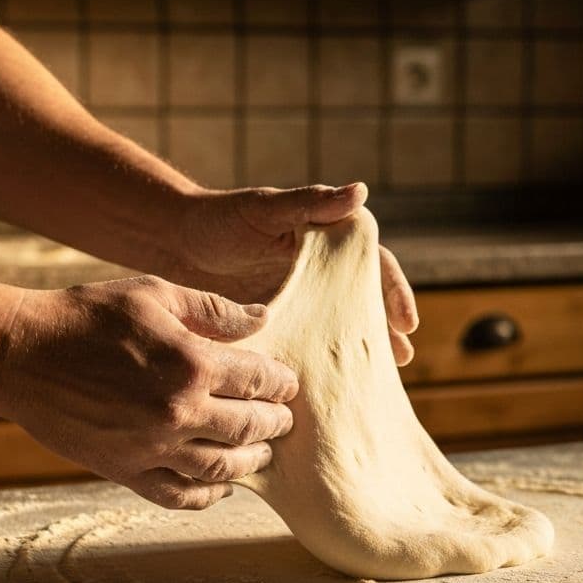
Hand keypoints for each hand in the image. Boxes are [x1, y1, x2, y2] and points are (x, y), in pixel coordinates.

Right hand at [0, 276, 297, 508]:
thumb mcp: (155, 294)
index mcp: (191, 363)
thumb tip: (263, 318)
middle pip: (248, 426)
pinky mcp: (124, 470)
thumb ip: (213, 309)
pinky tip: (221, 486)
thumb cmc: (88, 315)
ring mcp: (151, 446)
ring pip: (221, 467)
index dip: (280, 382)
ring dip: (251, 460)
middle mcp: (178, 411)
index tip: (288, 384)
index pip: (257, 380)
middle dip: (275, 423)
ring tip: (263, 452)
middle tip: (284, 420)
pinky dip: (207, 495)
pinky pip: (178, 494)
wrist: (20, 355)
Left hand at [167, 182, 419, 364]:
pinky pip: (304, 350)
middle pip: (365, 304)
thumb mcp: (266, 208)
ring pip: (339, 331)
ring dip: (360, 353)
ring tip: (376, 380)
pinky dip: (319, 368)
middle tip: (403, 356)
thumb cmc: (222, 218)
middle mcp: (320, 278)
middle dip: (386, 331)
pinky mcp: (276, 331)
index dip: (394, 292)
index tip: (407, 321)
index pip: (373, 266)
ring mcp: (299, 307)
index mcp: (327, 244)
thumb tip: (361, 191)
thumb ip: (310, 202)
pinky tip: (327, 391)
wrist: (174, 245)